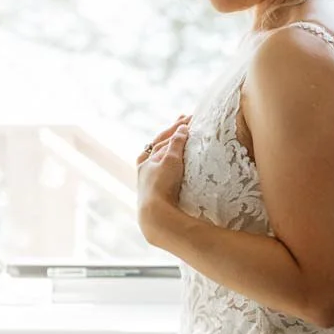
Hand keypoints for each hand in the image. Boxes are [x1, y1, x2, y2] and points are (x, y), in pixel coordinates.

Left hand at [136, 116, 189, 238]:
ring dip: (174, 148)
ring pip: (164, 159)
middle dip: (174, 134)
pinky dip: (175, 164)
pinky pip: (169, 173)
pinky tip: (182, 165)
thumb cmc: (161, 186)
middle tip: (187, 121)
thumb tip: (182, 129)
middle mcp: (146, 170)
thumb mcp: (170, 160)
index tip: (189, 117)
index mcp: (144, 160)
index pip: (163, 138)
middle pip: (161, 146)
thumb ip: (177, 143)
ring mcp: (152, 183)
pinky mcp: (160, 194)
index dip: (176, 127)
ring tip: (184, 138)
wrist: (157, 216)